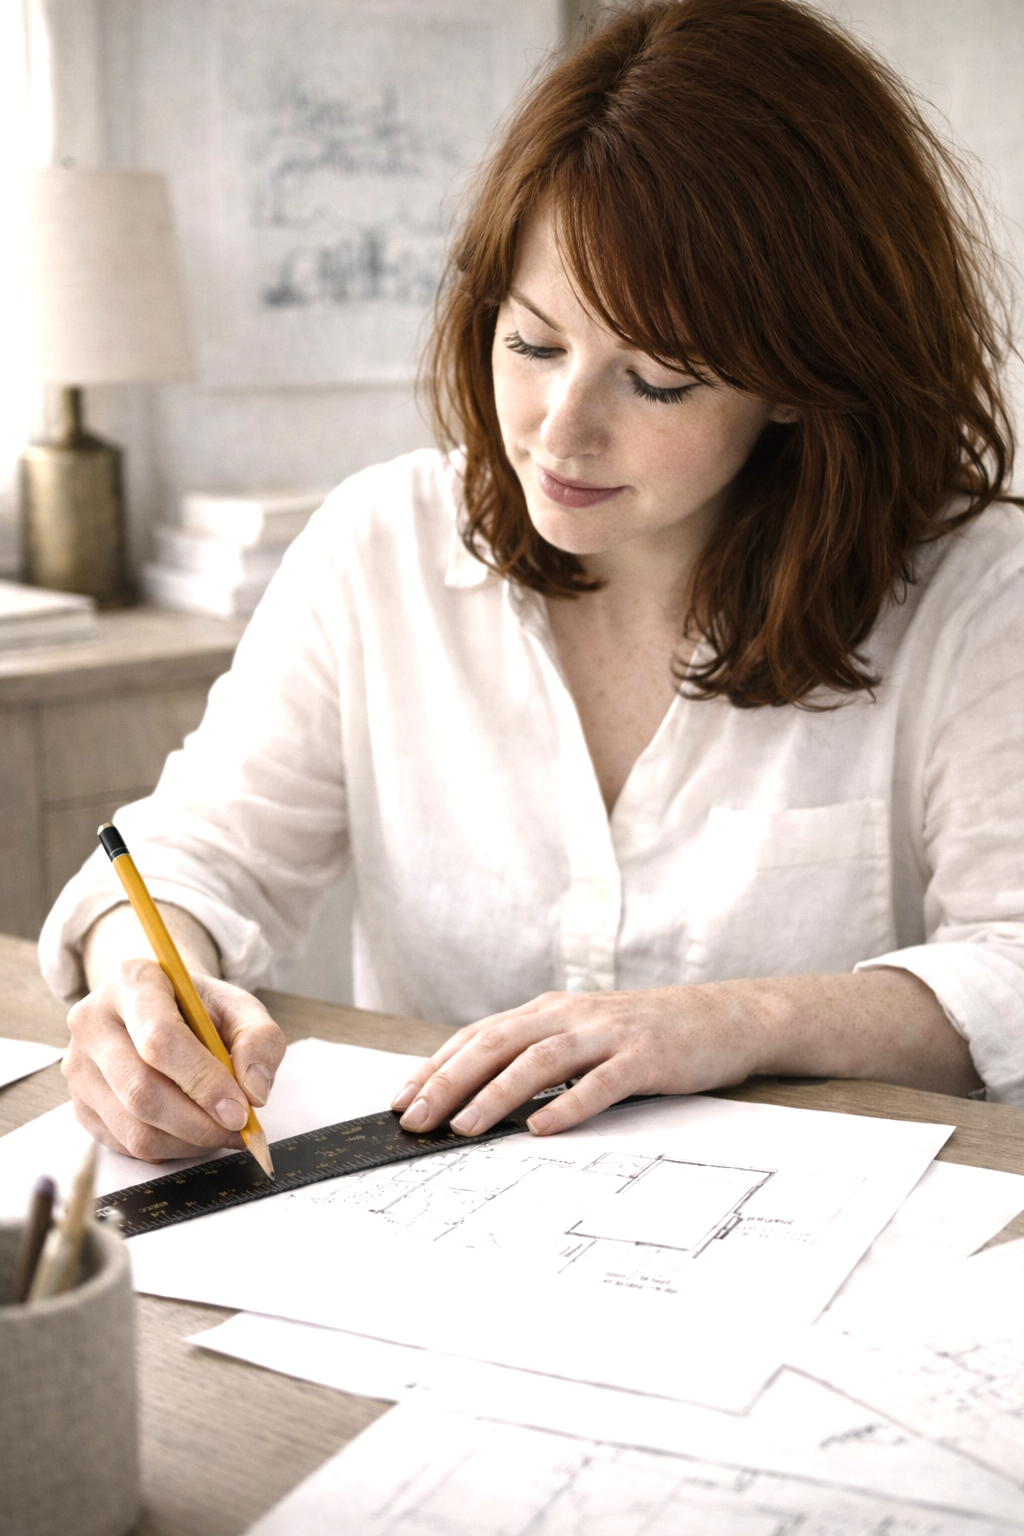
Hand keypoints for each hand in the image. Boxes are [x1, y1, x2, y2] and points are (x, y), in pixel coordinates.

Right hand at [63, 959, 286, 1160]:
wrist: (159, 1010)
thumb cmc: (199, 1009)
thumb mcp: (239, 1008)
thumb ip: (260, 1040)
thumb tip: (254, 1091)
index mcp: (131, 981)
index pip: (160, 1039)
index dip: (203, 1080)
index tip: (241, 1108)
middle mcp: (92, 1022)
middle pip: (141, 1090)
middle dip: (199, 1121)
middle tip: (238, 1127)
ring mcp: (79, 1067)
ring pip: (134, 1127)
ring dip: (189, 1141)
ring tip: (222, 1131)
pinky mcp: (80, 1106)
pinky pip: (126, 1145)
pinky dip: (170, 1150)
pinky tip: (194, 1133)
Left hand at [390, 985, 761, 1138]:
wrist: (726, 1018)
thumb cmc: (648, 1036)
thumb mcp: (586, 1035)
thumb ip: (541, 1055)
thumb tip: (479, 1095)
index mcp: (552, 1011)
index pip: (480, 1035)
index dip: (437, 1065)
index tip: (401, 1098)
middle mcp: (573, 1015)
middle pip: (497, 1043)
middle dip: (449, 1082)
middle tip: (415, 1118)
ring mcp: (609, 1034)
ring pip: (538, 1060)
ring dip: (496, 1094)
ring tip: (463, 1127)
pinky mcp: (645, 1058)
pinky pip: (600, 1083)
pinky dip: (567, 1106)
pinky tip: (542, 1129)